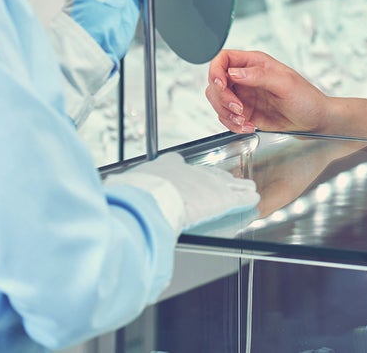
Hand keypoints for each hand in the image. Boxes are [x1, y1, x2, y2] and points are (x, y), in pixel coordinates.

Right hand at [104, 152, 260, 232]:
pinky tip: (253, 199)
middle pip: (210, 176)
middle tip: (226, 182)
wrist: (151, 197)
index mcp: (170, 168)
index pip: (186, 169)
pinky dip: (246, 198)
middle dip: (218, 181)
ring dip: (237, 188)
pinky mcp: (222, 198)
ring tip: (247, 190)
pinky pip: (239, 196)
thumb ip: (131, 185)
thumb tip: (114, 187)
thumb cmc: (138, 193)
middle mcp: (193, 173)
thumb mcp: (131, 185)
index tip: (196, 179)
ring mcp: (209, 184)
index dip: (194, 177)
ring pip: (228, 185)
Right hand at [206, 49, 328, 134]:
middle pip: (215, 83)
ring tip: (245, 121)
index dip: (216, 71)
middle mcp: (246, 78)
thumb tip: (234, 73)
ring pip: (218, 102)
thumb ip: (259, 76)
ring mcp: (244, 96)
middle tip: (239, 109)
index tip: (221, 85)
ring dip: (227, 114)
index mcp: (255, 63)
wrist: (315, 120)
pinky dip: (233, 125)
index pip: (223, 59)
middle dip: (222, 99)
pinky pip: (226, 118)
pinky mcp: (245, 113)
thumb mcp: (285, 83)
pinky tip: (249, 127)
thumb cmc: (306, 98)